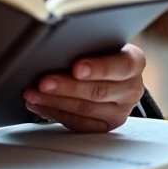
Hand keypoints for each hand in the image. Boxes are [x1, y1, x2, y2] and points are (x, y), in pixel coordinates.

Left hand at [23, 43, 146, 132]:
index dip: (99, 68)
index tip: (76, 68)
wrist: (112, 74)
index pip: (121, 66)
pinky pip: (79, 124)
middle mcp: (132, 89)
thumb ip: (88, 45)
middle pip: (99, 91)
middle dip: (67, 87)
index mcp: (134, 62)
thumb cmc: (101, 52)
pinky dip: (55, 113)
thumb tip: (58, 47)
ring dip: (55, 102)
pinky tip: (39, 105)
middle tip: (44, 82)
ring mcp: (120, 111)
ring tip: (33, 94)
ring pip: (86, 109)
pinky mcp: (105, 125)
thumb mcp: (102, 43)